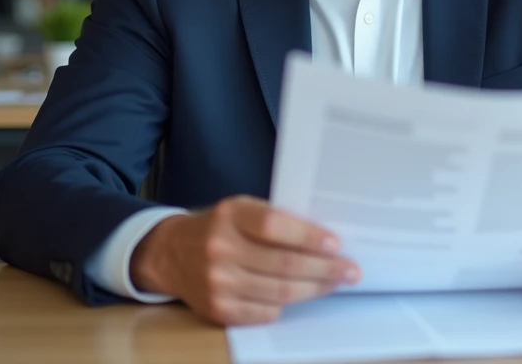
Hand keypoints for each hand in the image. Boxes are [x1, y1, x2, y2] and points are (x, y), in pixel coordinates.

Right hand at [130, 195, 359, 325]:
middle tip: (351, 270)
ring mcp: (217, 282)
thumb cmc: (219, 227)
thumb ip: (274, 220)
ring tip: (336, 283)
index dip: (308, 237)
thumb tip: (324, 239)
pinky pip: (265, 312)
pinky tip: (302, 296)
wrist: (171, 254)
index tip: (335, 244)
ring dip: (315, 289)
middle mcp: (221, 249)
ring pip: (279, 291)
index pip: (275, 226)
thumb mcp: (240, 209)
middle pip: (284, 264)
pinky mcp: (218, 309)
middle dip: (325, 269)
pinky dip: (287, 304)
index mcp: (230, 215)